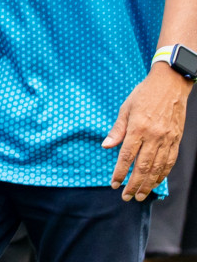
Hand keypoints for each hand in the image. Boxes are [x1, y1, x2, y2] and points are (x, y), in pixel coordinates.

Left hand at [105, 64, 191, 199]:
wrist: (170, 85)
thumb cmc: (144, 94)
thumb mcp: (126, 108)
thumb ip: (117, 129)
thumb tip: (106, 146)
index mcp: (138, 128)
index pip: (127, 156)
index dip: (120, 172)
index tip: (114, 183)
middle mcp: (154, 136)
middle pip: (143, 167)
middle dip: (134, 184)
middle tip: (126, 197)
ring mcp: (167, 139)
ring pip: (158, 168)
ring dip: (149, 184)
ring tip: (141, 195)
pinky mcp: (176, 140)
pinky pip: (169, 161)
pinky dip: (163, 174)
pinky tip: (156, 182)